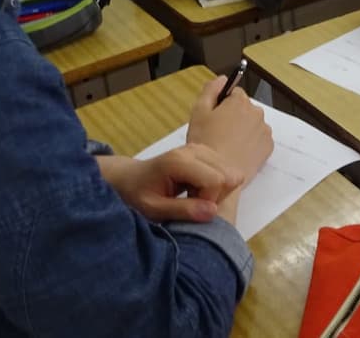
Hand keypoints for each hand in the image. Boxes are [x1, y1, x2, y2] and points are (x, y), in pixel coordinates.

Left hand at [97, 145, 242, 222]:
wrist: (129, 178)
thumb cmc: (137, 195)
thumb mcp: (154, 209)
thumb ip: (182, 210)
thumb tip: (213, 211)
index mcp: (178, 162)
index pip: (216, 181)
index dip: (209, 201)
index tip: (190, 209)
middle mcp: (193, 150)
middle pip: (227, 175)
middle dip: (215, 195)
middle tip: (191, 202)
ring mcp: (200, 148)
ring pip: (230, 173)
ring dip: (216, 190)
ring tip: (192, 195)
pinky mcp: (205, 151)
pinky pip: (225, 170)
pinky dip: (215, 184)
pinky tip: (195, 188)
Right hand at [186, 75, 273, 183]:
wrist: (218, 175)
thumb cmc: (205, 143)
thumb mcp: (198, 112)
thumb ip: (211, 90)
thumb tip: (223, 78)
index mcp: (240, 101)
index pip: (234, 93)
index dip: (222, 105)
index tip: (214, 118)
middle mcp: (257, 112)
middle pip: (245, 108)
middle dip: (234, 117)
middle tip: (219, 133)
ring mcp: (265, 130)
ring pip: (253, 124)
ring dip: (244, 129)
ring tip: (228, 144)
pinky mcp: (268, 147)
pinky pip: (259, 139)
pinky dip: (251, 143)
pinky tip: (238, 152)